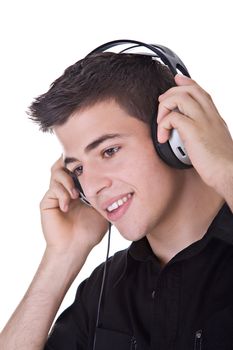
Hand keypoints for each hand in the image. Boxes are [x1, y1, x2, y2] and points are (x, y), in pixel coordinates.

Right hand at [40, 156, 108, 257]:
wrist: (76, 248)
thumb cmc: (89, 231)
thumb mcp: (101, 209)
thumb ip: (103, 193)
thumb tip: (113, 179)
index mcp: (78, 188)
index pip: (76, 168)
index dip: (82, 162)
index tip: (92, 161)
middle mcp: (65, 188)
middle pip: (63, 164)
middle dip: (72, 164)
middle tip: (82, 170)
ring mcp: (55, 194)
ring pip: (57, 172)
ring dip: (68, 180)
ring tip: (76, 195)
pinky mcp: (47, 202)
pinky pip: (53, 189)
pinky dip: (62, 194)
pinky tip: (68, 205)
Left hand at [157, 74, 232, 194]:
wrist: (229, 173)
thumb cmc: (221, 164)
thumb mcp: (214, 142)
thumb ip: (205, 133)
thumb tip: (191, 134)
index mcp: (214, 117)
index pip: (201, 91)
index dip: (187, 82)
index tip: (177, 80)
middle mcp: (209, 115)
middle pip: (189, 89)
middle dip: (171, 92)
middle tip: (161, 103)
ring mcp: (203, 122)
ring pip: (180, 97)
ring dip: (164, 107)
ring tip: (160, 122)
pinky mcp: (194, 131)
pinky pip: (173, 118)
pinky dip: (163, 125)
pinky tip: (163, 137)